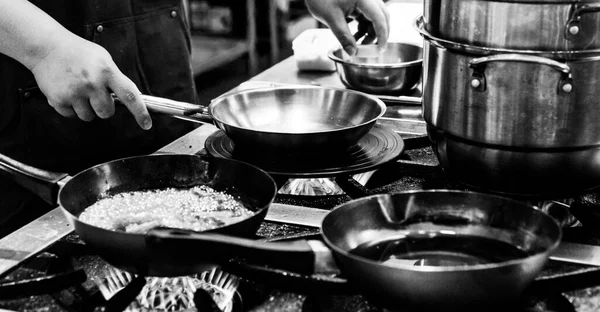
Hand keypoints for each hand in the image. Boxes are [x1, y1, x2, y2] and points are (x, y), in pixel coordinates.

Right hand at [30, 35, 151, 129]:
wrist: (47, 47)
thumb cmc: (79, 53)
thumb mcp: (104, 59)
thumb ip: (116, 78)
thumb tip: (130, 98)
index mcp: (107, 71)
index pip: (130, 96)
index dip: (140, 112)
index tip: (146, 124)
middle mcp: (92, 83)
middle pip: (107, 113)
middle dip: (104, 107)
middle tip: (95, 93)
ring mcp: (74, 92)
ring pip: (89, 117)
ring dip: (87, 108)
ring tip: (79, 91)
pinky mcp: (59, 99)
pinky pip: (72, 116)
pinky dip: (71, 108)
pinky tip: (68, 92)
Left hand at [305, 0, 389, 54]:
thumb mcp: (331, 18)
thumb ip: (343, 36)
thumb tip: (352, 52)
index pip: (379, 18)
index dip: (382, 35)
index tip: (380, 49)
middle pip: (382, 17)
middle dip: (379, 34)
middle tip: (373, 49)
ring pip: (375, 17)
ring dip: (370, 32)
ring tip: (359, 44)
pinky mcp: (359, 2)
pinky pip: (367, 16)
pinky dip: (364, 27)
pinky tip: (356, 36)